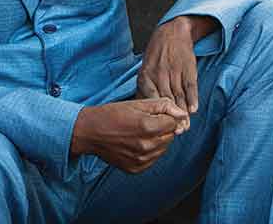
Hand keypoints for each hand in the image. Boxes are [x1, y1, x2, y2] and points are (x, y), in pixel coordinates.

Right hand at [70, 98, 187, 172]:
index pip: (174, 123)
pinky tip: (136, 143)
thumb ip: (163, 106)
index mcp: (147, 127)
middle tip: (146, 122)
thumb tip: (182, 114)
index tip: (154, 114)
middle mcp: (146, 146)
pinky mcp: (136, 169)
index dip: (166, 116)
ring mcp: (141, 160)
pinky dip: (150, 151)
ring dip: (158, 140)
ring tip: (140, 132)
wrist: (90, 132)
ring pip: (163, 148)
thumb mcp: (138, 103)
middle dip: (163, 128)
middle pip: (170, 136)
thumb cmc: (113, 114)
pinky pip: (153, 159)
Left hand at [136, 15, 216, 119]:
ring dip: (183, 113)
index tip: (159, 128)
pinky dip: (192, 98)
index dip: (156, 115)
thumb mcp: (146, 69)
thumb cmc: (157, 54)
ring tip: (185, 126)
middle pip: (166, 101)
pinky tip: (193, 110)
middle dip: (170, 118)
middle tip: (175, 132)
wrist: (172, 32)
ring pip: (179, 96)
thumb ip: (145, 88)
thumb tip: (140, 109)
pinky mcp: (188, 68)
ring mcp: (175, 71)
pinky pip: (190, 86)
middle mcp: (160, 74)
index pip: (151, 100)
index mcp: (147, 75)